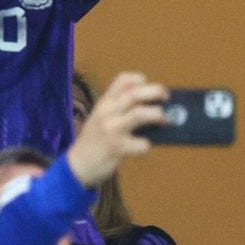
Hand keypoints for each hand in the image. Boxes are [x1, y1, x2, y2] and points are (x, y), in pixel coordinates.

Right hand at [67, 72, 167, 187]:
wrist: (77, 164)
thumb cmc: (95, 141)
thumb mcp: (101, 118)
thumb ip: (120, 110)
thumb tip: (153, 108)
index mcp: (104, 103)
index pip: (122, 80)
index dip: (139, 80)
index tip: (149, 85)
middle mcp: (106, 112)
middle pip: (134, 94)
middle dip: (155, 92)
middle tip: (166, 98)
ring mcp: (111, 129)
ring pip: (138, 114)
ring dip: (156, 114)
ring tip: (164, 120)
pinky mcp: (117, 147)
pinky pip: (141, 144)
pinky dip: (147, 145)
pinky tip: (143, 148)